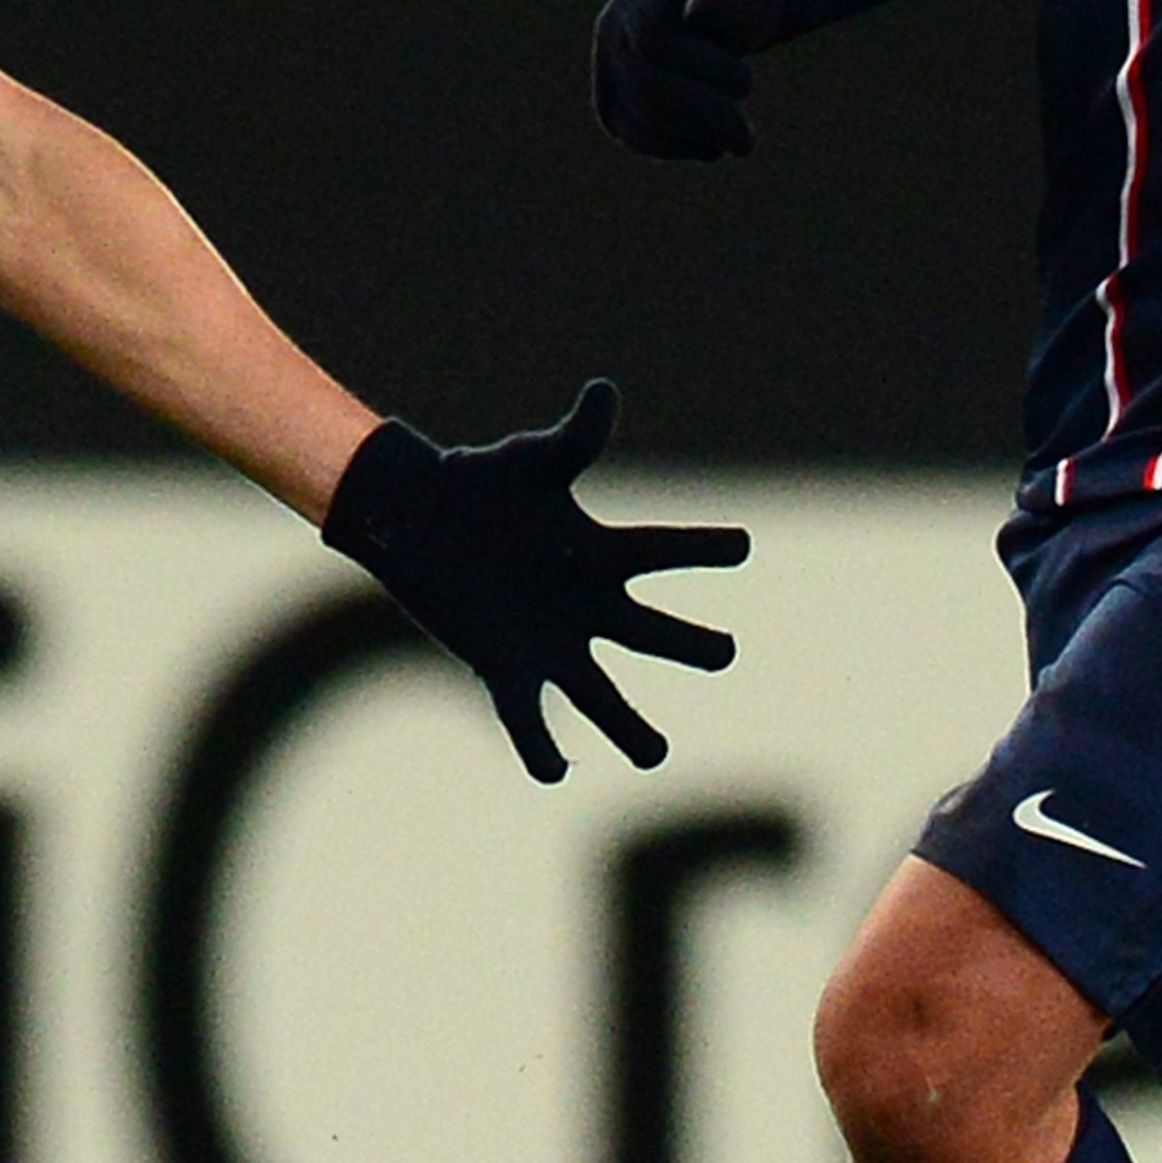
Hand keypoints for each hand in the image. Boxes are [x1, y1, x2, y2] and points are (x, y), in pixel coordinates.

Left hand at [323, 379, 746, 782]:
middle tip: (725, 652)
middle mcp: (587, 605)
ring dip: (627, 727)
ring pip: (599, 694)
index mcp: (599, 553)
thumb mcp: (526, 462)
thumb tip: (603, 392)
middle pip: (650, 632)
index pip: (661, 551)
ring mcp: (551, 644)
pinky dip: (539, 745)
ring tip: (654, 755)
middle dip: (688, 643)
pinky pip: (528, 717)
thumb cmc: (480, 484)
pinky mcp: (506, 670)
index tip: (742, 545)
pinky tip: (554, 770)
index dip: (701, 548)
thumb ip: (570, 440)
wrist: (420, 520)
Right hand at [592, 0, 782, 161]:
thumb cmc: (736, 6)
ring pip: (639, 121)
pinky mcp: (613, 109)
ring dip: (695, 135)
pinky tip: (712, 146)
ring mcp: (607, 73)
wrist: (719, 20)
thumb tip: (701, 8)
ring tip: (737, 139)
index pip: (652, 41)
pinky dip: (680, 148)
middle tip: (748, 140)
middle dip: (704, 114)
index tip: (747, 83)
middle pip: (646, 88)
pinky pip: (638, 139)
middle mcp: (612, 34)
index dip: (701, 68)